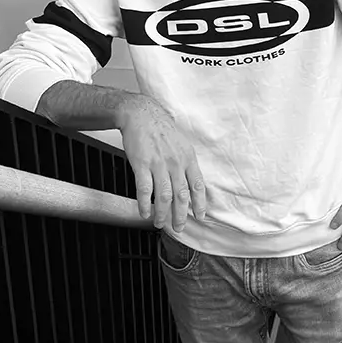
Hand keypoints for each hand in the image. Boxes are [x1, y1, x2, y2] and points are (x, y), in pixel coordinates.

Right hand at [118, 95, 206, 232]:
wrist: (141, 114)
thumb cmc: (161, 129)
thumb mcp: (182, 144)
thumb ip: (186, 163)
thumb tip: (190, 182)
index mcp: (188, 158)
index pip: (198, 186)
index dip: (199, 204)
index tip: (199, 216)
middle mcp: (176, 163)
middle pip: (181, 196)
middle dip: (181, 216)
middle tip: (179, 228)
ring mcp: (159, 164)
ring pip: (164, 196)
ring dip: (162, 213)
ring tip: (160, 223)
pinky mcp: (142, 164)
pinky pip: (145, 189)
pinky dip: (144, 204)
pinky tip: (143, 212)